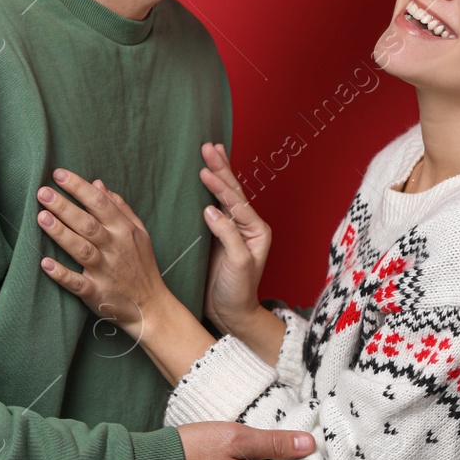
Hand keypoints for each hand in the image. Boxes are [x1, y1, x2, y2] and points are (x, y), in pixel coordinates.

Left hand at [37, 169, 170, 336]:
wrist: (151, 306)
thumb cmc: (141, 265)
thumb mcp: (138, 233)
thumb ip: (120, 208)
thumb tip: (99, 185)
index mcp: (124, 230)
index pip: (100, 203)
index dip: (79, 188)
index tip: (59, 174)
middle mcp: (115, 248)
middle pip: (87, 223)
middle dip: (65, 206)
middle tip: (43, 192)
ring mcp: (106, 271)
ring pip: (81, 248)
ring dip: (61, 233)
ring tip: (41, 217)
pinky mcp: (96, 293)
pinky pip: (77, 283)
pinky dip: (61, 274)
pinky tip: (45, 263)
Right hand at [198, 143, 271, 333]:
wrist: (231, 313)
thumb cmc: (238, 292)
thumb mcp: (237, 264)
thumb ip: (228, 235)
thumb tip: (211, 210)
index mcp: (256, 230)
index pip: (236, 202)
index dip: (220, 186)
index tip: (204, 170)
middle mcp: (247, 226)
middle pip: (233, 191)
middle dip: (221, 168)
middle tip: (208, 146)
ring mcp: (232, 228)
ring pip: (224, 194)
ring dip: (216, 172)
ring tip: (209, 150)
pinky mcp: (217, 234)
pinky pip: (214, 205)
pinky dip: (208, 188)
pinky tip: (203, 175)